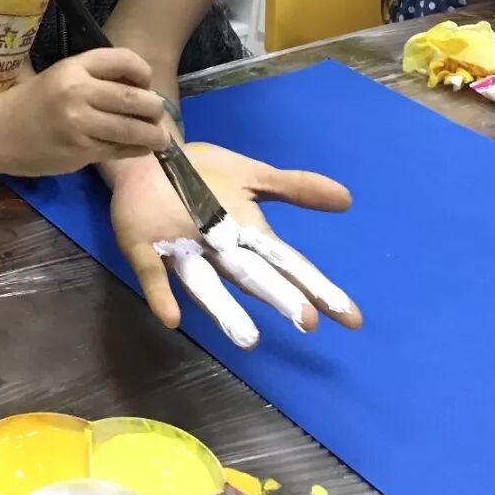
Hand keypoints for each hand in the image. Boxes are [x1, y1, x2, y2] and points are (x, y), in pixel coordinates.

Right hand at [1, 48, 168, 175]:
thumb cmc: (31, 102)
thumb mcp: (60, 75)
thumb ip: (95, 78)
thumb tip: (139, 88)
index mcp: (74, 66)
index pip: (124, 61)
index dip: (143, 73)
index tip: (146, 84)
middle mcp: (78, 92)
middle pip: (134, 98)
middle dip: (154, 109)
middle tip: (159, 115)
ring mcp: (79, 124)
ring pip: (131, 129)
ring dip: (153, 135)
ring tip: (160, 138)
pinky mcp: (79, 151)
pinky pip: (118, 150)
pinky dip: (135, 150)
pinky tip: (139, 149)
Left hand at [109, 141, 361, 346]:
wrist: (148, 156)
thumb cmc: (202, 175)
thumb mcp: (254, 175)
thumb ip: (295, 188)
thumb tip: (347, 199)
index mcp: (246, 232)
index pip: (287, 262)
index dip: (317, 287)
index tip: (351, 318)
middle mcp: (216, 248)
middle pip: (251, 274)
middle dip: (278, 296)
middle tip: (307, 321)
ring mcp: (179, 250)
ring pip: (204, 283)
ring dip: (224, 310)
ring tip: (248, 339)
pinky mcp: (143, 247)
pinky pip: (152, 273)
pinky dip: (160, 295)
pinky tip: (170, 317)